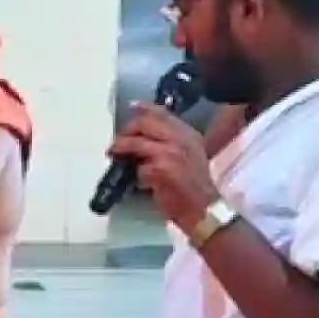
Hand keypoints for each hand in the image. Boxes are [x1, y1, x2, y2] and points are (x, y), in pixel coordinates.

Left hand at [109, 103, 221, 234]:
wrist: (204, 210)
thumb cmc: (194, 187)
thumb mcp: (188, 156)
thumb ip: (170, 141)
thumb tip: (144, 133)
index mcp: (188, 134)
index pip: (162, 113)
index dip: (144, 109)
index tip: (132, 107)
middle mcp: (181, 138)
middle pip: (144, 123)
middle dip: (126, 130)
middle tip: (118, 142)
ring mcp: (170, 151)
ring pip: (136, 142)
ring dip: (121, 148)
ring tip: (115, 154)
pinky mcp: (160, 168)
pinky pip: (139, 167)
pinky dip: (136, 175)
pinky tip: (142, 183)